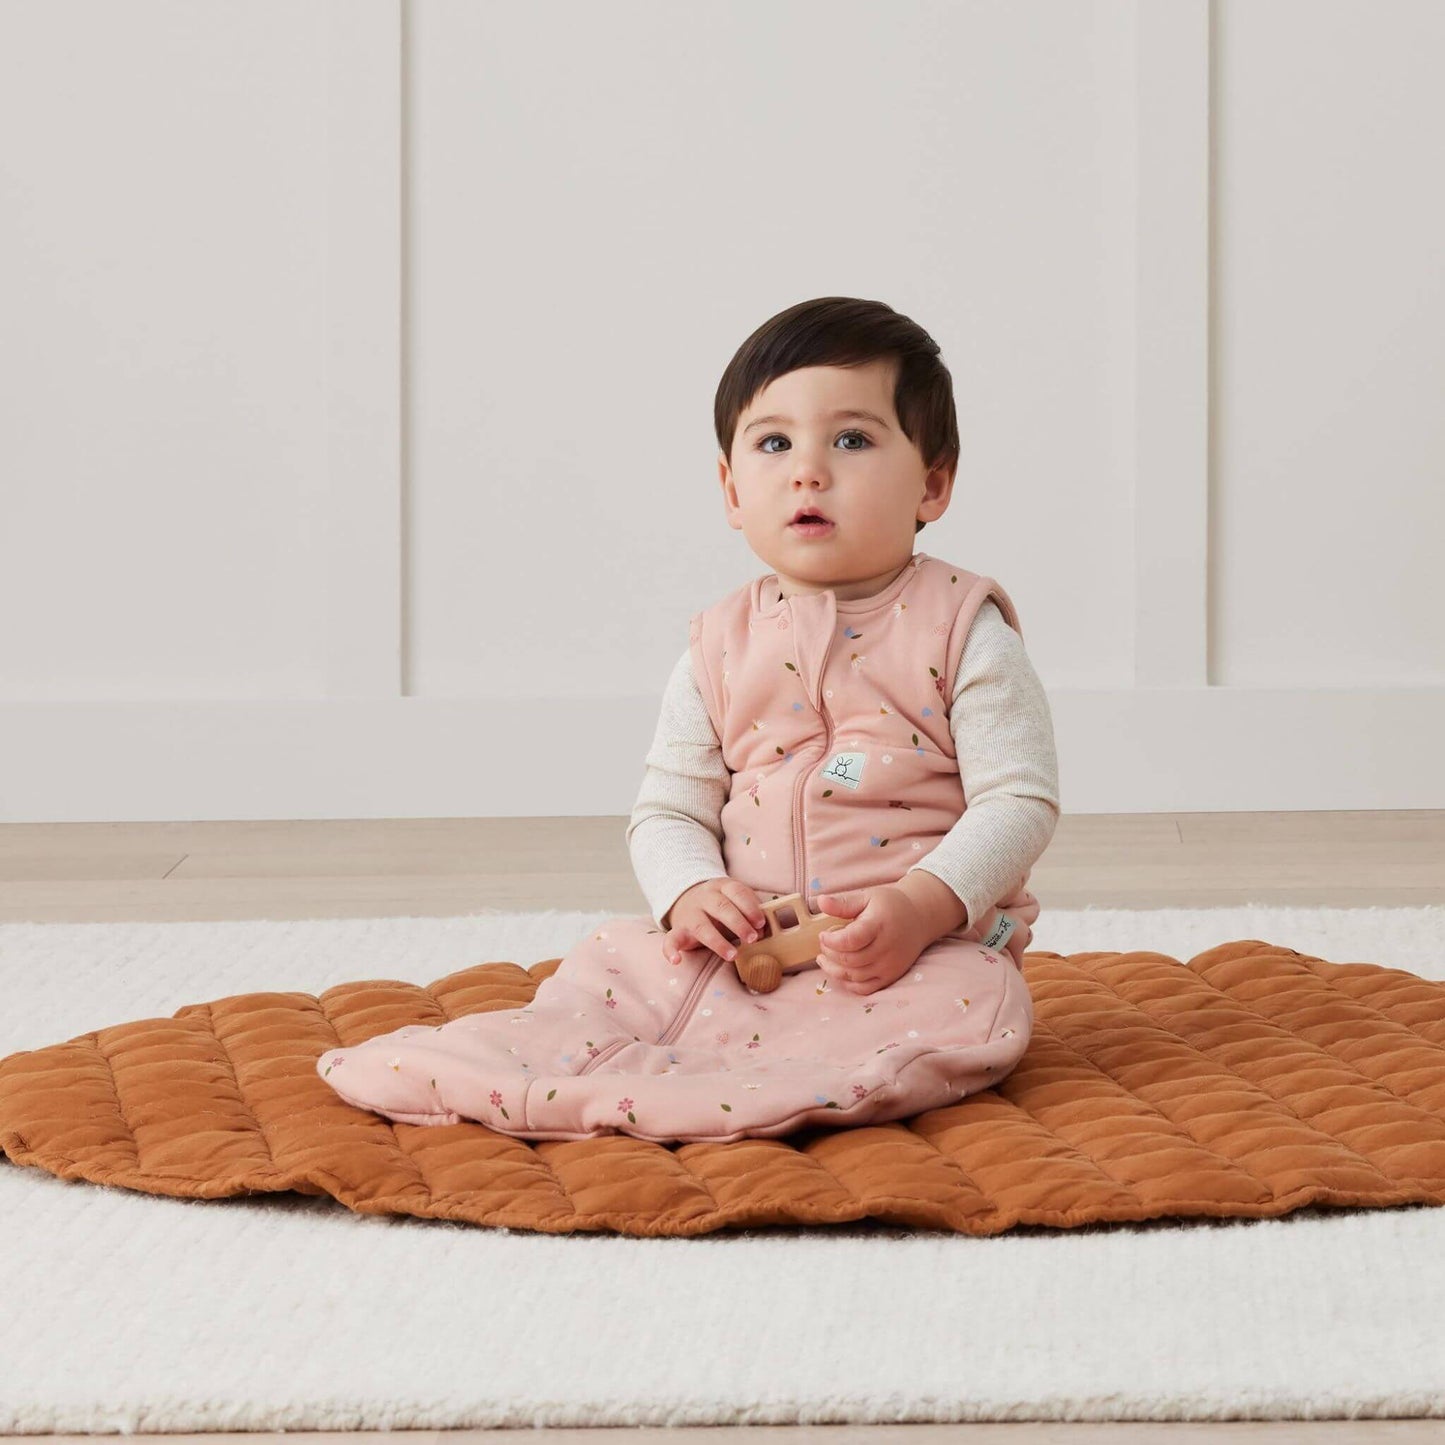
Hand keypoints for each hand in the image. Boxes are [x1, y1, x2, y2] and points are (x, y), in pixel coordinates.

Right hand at [661, 878, 768, 964]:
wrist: (686, 898)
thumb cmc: (721, 906)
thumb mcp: (735, 901)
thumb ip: (750, 912)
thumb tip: (765, 931)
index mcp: (722, 887)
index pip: (737, 892)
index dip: (750, 907)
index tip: (761, 923)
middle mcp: (704, 898)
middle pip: (721, 907)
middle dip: (738, 923)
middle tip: (753, 938)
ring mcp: (690, 913)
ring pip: (701, 926)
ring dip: (717, 941)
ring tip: (732, 954)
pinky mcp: (678, 929)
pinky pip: (670, 939)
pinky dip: (670, 950)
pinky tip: (676, 961)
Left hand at [813, 884, 931, 995]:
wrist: (919, 918)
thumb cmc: (889, 905)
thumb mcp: (867, 897)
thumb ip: (843, 902)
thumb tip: (820, 901)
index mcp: (879, 925)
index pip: (851, 940)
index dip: (831, 940)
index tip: (823, 934)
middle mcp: (886, 948)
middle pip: (850, 960)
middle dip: (829, 953)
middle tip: (824, 943)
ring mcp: (889, 966)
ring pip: (854, 976)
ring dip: (834, 969)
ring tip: (825, 956)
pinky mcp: (890, 977)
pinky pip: (865, 988)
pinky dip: (848, 983)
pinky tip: (840, 970)